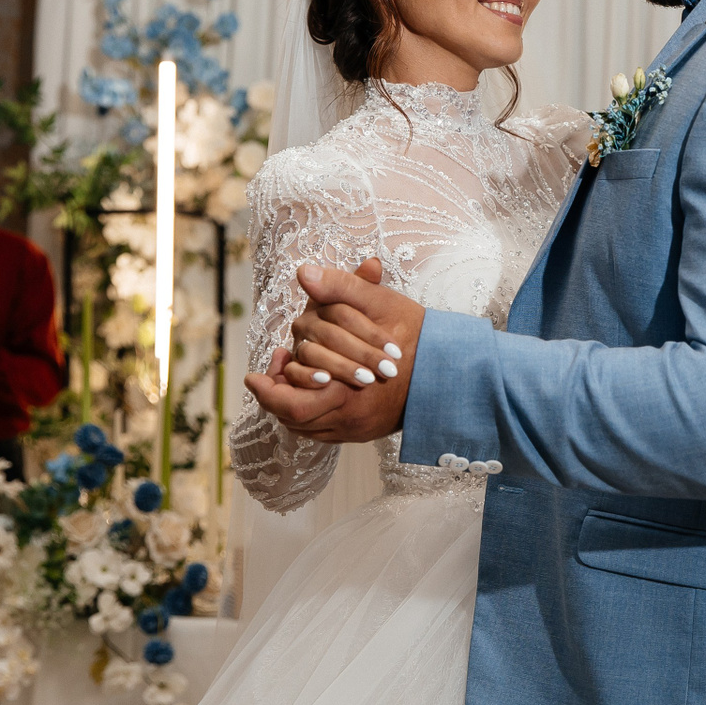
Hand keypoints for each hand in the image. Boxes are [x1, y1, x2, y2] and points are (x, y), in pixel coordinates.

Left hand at [244, 258, 422, 444]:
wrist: (452, 367)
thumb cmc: (416, 332)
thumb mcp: (380, 304)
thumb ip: (341, 287)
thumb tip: (304, 272)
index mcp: (349, 391)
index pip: (292, 404)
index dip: (268, 391)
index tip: (253, 374)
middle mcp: (352, 417)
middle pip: (295, 420)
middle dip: (274, 400)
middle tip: (263, 380)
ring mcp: (358, 428)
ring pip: (307, 428)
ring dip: (290, 407)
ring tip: (282, 384)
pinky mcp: (364, 431)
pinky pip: (324, 431)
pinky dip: (309, 414)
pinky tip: (308, 392)